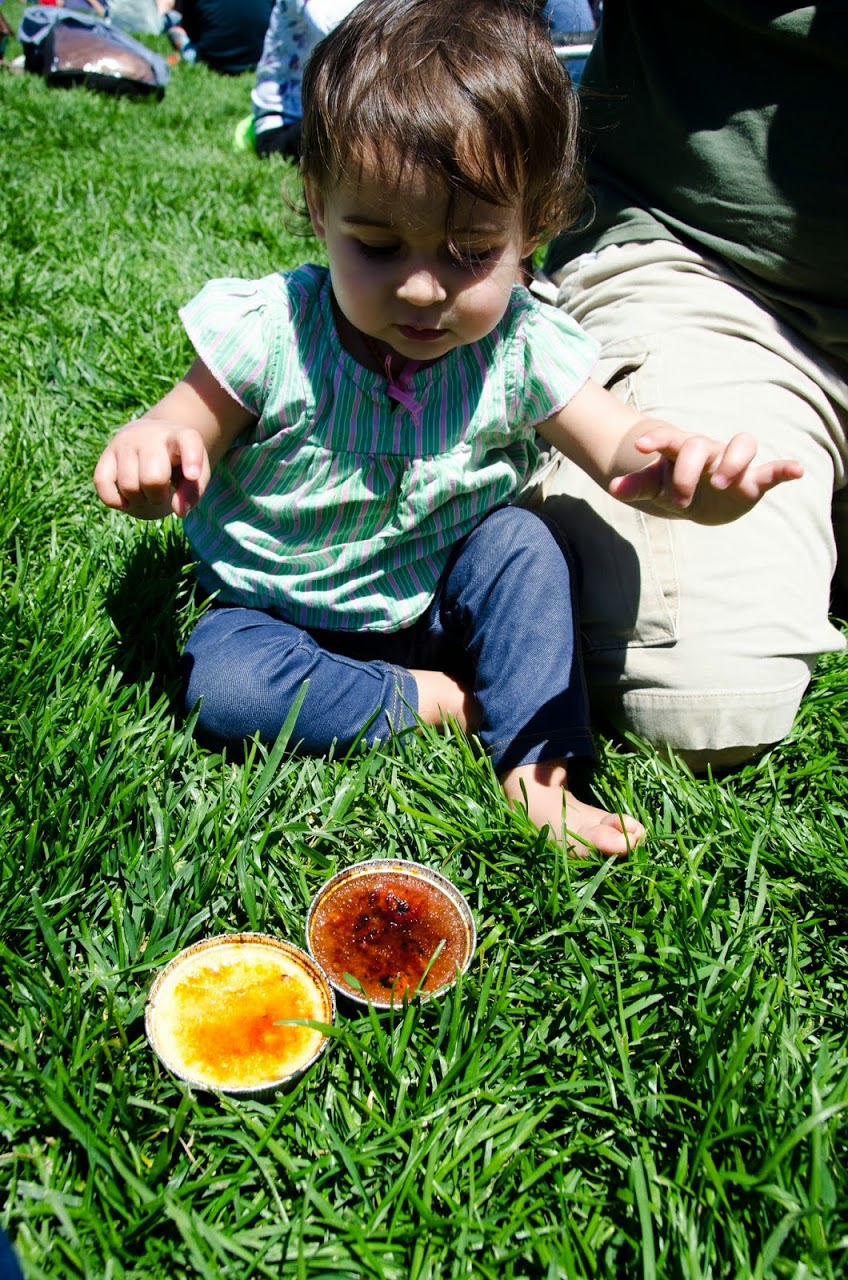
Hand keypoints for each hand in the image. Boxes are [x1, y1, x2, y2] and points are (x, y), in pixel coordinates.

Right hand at [93, 418, 211, 519]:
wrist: (151, 438)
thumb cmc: (178, 463)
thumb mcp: (195, 475)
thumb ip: (193, 492)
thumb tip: (179, 511)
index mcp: (181, 436)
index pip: (187, 443)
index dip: (191, 460)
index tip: (192, 476)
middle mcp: (150, 435)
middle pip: (153, 478)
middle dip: (158, 496)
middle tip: (162, 491)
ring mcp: (125, 442)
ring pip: (128, 486)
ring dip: (139, 500)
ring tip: (145, 491)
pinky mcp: (106, 454)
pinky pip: (102, 483)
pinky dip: (114, 501)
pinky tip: (126, 501)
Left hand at [608, 426, 803, 523]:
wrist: (696, 497)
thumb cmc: (673, 485)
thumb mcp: (654, 487)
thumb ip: (638, 485)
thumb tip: (613, 487)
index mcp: (681, 451)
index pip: (670, 439)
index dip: (658, 440)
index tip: (641, 446)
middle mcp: (708, 451)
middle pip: (700, 445)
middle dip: (687, 472)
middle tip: (679, 502)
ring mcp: (732, 464)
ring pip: (742, 444)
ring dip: (734, 461)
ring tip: (721, 483)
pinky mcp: (752, 480)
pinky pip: (771, 470)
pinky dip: (785, 469)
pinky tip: (797, 471)